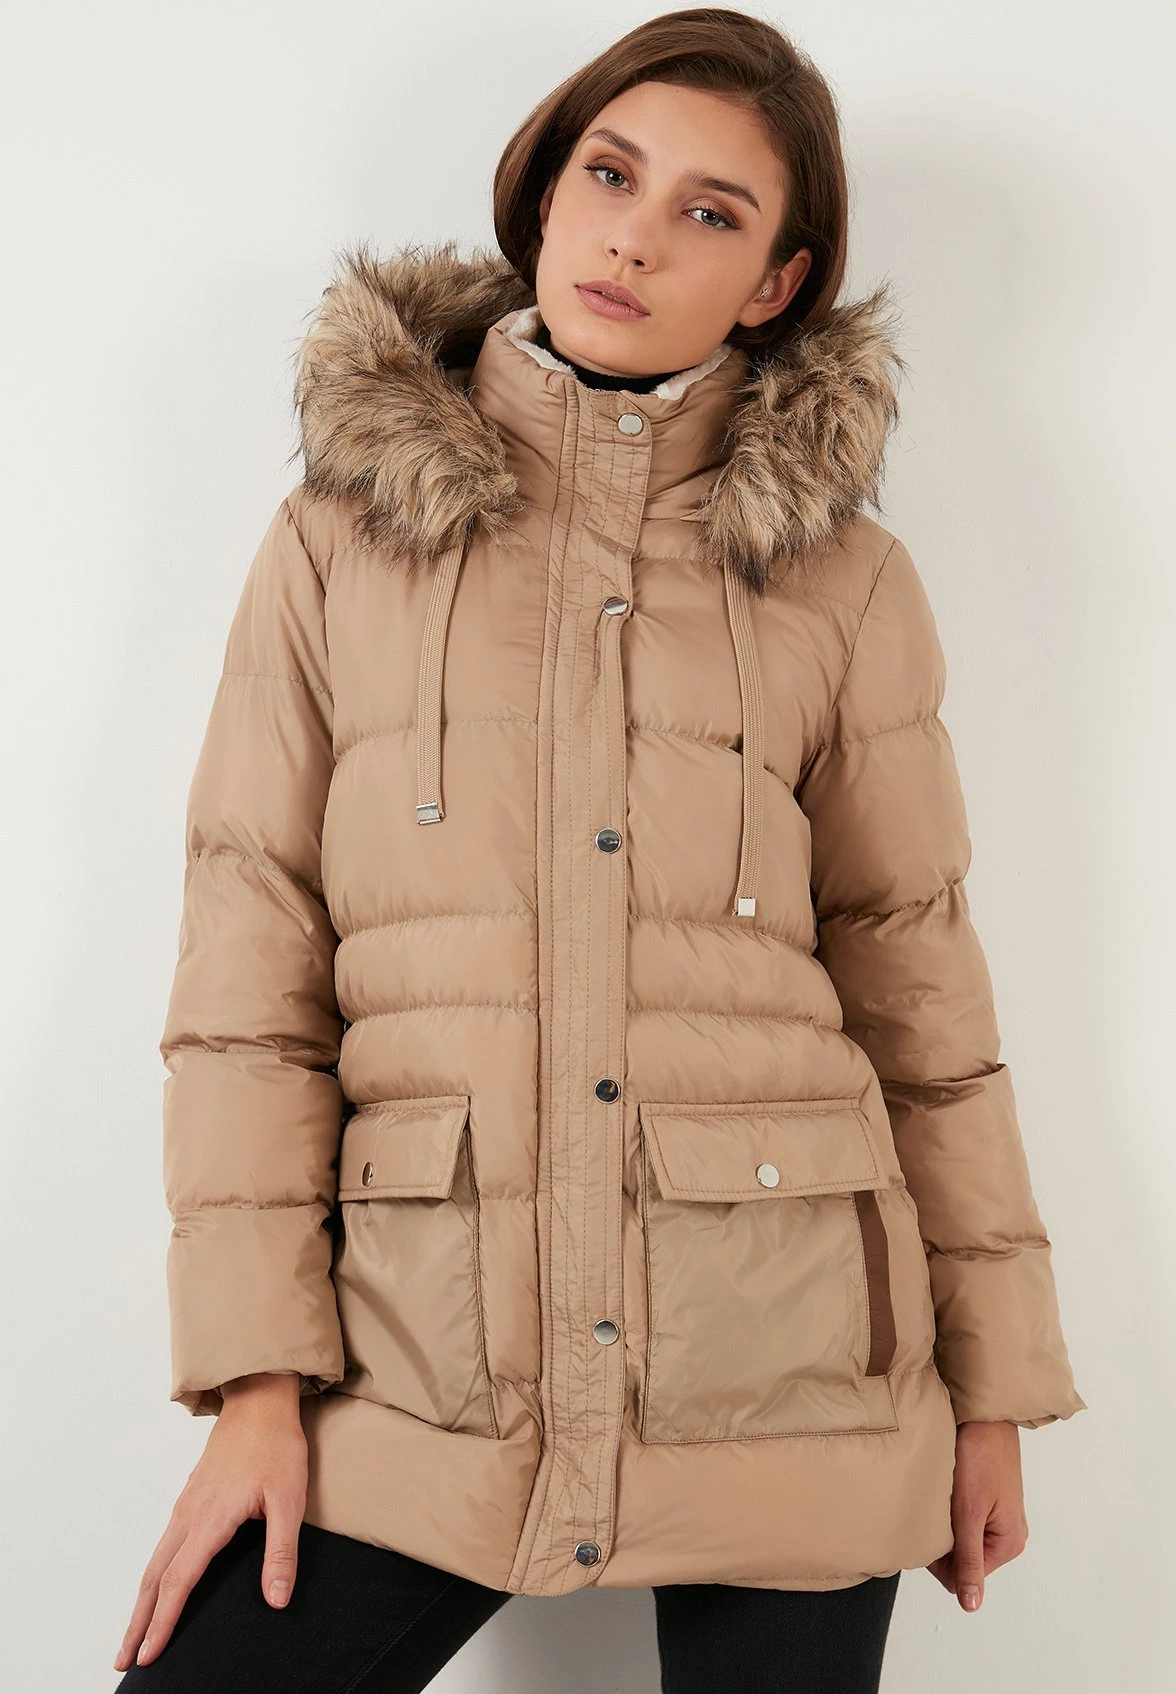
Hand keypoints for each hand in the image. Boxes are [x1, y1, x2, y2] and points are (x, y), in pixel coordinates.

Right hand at [113, 1372, 305, 1670]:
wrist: (259, 1400)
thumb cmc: (276, 1448)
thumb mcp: (290, 1500)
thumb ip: (281, 1552)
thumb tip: (276, 1600)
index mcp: (210, 1519)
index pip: (178, 1582)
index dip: (163, 1622)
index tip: (149, 1654)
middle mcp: (189, 1515)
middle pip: (154, 1579)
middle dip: (138, 1623)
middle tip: (124, 1660)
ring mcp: (186, 1505)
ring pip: (154, 1562)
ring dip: (141, 1602)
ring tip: (133, 1634)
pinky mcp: (191, 1498)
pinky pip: (163, 1545)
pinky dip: (153, 1576)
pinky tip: (157, 1586)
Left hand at [925, 1419, 1027, 1610]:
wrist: (985, 1415)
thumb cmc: (981, 1457)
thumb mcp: (969, 1514)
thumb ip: (969, 1561)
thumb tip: (971, 1605)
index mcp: (1009, 1544)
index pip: (964, 1578)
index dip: (938, 1560)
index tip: (925, 1533)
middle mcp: (1008, 1534)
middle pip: (963, 1559)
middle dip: (942, 1541)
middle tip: (931, 1510)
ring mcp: (999, 1516)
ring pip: (961, 1538)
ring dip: (945, 1524)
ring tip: (940, 1498)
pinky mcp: (989, 1500)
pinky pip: (964, 1519)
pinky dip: (951, 1510)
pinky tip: (945, 1492)